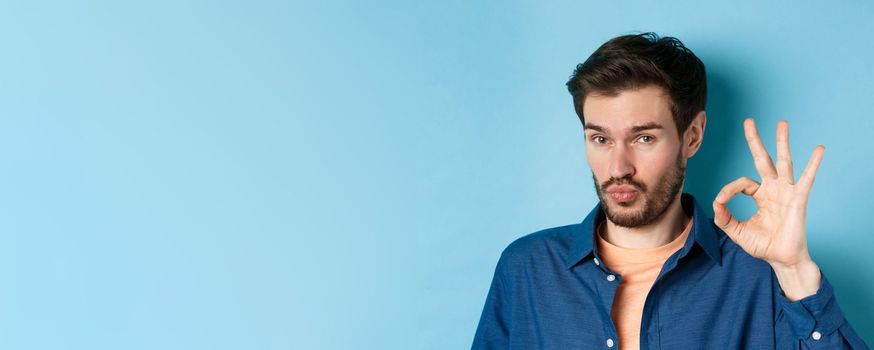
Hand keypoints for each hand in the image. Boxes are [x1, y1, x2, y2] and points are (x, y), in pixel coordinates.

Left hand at [712, 118, 823, 298]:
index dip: (729, 190)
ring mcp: (786, 192)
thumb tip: (715, 201)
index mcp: (760, 196)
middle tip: (749, 120)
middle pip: (763, 159)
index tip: (722, 200)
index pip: (742, 183)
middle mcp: (773, 189)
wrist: (781, 260)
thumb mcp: (736, 230)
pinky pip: (807, 178)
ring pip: (784, 162)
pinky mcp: (798, 199)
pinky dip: (813, 164)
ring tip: (782, 123)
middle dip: (755, 140)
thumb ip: (723, 216)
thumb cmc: (763, 246)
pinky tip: (819, 149)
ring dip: (782, 142)